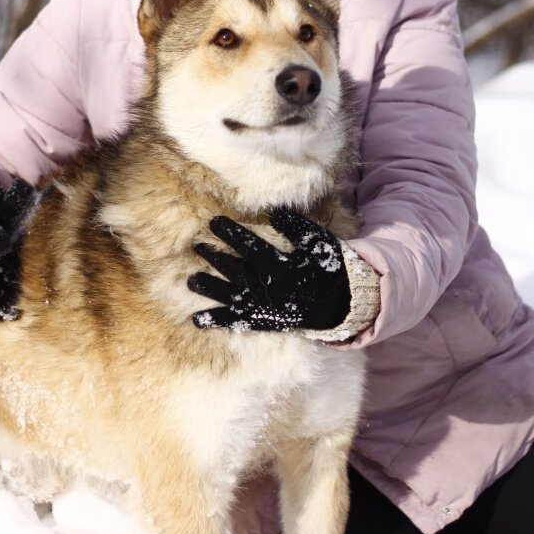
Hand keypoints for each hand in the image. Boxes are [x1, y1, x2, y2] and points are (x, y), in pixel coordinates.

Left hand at [187, 207, 349, 332]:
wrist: (342, 304)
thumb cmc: (329, 268)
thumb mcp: (318, 242)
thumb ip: (296, 227)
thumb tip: (274, 211)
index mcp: (279, 263)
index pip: (249, 245)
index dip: (231, 233)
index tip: (214, 222)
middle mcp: (266, 285)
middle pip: (234, 268)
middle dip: (214, 256)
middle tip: (197, 246)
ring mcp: (262, 306)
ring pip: (229, 295)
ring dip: (209, 287)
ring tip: (191, 281)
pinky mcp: (262, 321)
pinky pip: (236, 322)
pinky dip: (216, 321)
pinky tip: (197, 319)